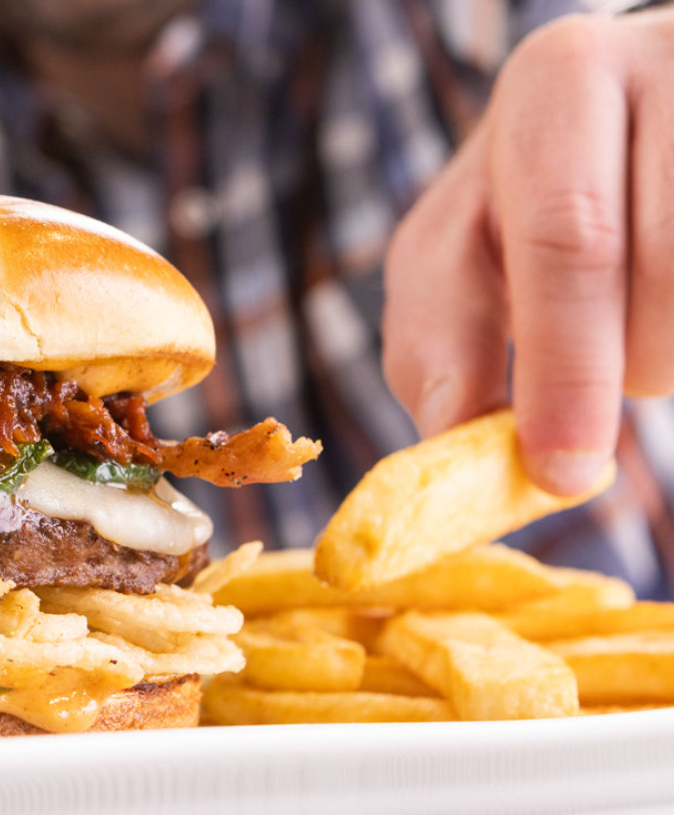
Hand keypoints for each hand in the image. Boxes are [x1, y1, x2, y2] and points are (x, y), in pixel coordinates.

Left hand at [383, 12, 673, 495]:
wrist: (646, 111)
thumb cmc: (536, 199)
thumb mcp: (461, 249)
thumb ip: (440, 335)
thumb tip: (450, 431)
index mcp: (559, 84)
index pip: (568, 236)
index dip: (564, 368)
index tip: (557, 471)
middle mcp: (662, 66)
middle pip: (664, 266)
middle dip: (612, 376)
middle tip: (578, 460)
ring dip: (661, 356)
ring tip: (622, 334)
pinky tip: (656, 318)